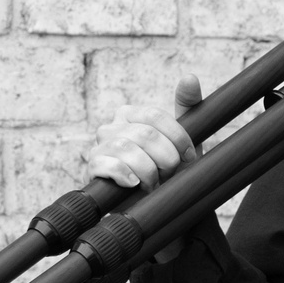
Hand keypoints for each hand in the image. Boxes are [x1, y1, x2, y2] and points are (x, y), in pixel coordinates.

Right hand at [86, 75, 202, 192]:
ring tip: (154, 183)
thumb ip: (188, 107)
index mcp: (131, 115)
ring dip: (149, 171)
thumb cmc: (168, 170)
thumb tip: (189, 77)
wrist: (154, 205)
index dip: (176, 137)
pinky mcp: (93, 169)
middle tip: (169, 173)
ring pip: (127, 149)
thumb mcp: (183, 140)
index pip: (153, 116)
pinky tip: (135, 184)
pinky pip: (108, 164)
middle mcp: (111, 127)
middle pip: (144, 134)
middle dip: (165, 158)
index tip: (189, 157)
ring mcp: (99, 147)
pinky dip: (126, 174)